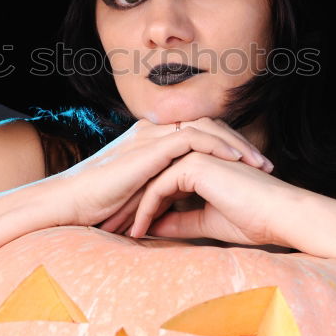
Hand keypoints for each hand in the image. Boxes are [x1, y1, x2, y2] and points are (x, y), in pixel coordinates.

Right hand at [58, 117, 271, 229]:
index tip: (251, 170)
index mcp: (151, 141)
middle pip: (209, 125)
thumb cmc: (98, 207)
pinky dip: (218, 147)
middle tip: (265, 166)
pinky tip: (236, 163)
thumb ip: (163, 194)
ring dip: (237, 145)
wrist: (70, 204)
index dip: (228, 148)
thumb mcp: (140, 197)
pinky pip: (193, 138)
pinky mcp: (150, 147)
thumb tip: (187, 210)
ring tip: (259, 165)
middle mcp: (153, 132)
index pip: (200, 133)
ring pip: (207, 127)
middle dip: (240, 144)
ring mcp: (152, 136)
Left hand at [116, 150, 290, 246]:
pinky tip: (138, 232)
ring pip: (150, 181)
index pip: (160, 182)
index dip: (142, 206)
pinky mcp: (194, 163)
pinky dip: (146, 210)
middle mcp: (194, 154)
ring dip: (132, 207)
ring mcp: (194, 154)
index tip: (127, 230)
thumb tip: (153, 229)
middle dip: (129, 205)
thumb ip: (180, 222)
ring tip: (117, 232)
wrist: (280, 215)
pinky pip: (159, 187)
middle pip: (150, 178)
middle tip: (111, 229)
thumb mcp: (207, 223)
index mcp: (199, 164)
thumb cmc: (253, 219)